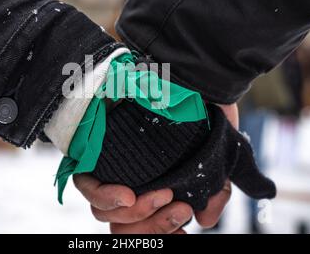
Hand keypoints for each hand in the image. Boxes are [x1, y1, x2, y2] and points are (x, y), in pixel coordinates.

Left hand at [74, 103, 237, 233]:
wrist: (191, 75)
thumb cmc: (204, 112)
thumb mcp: (222, 154)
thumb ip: (215, 189)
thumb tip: (205, 221)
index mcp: (156, 185)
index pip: (145, 225)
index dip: (161, 234)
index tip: (182, 234)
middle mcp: (132, 181)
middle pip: (125, 227)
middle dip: (155, 226)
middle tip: (180, 208)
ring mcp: (113, 168)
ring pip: (107, 215)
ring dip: (139, 214)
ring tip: (164, 194)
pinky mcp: (95, 152)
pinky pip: (88, 186)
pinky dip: (107, 198)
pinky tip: (128, 195)